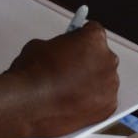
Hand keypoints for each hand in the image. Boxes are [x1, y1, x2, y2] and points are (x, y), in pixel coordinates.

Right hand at [8, 22, 118, 136]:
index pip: (94, 31)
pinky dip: (92, 102)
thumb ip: (59, 46)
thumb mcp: (41, 45)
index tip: (77, 44)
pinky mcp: (108, 106)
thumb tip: (59, 51)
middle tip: (70, 69)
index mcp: (94, 39)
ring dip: (92, 82)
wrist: (27, 103)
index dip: (81, 38)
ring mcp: (110, 84)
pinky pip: (103, 100)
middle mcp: (107, 60)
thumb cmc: (33, 75)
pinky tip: (74, 103)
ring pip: (104, 80)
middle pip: (101, 56)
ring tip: (69, 90)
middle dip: (88, 61)